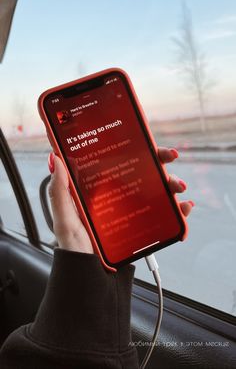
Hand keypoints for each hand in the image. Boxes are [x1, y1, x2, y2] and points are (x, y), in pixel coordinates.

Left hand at [48, 148, 193, 253]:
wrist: (91, 278)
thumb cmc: (74, 248)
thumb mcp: (64, 218)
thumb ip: (59, 191)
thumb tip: (54, 159)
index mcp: (100, 189)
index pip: (119, 162)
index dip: (136, 149)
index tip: (148, 142)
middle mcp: (119, 197)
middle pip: (143, 172)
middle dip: (160, 163)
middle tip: (168, 158)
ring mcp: (133, 212)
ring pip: (158, 191)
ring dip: (172, 184)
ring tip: (177, 187)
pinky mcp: (144, 228)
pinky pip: (165, 215)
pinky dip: (179, 209)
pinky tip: (184, 207)